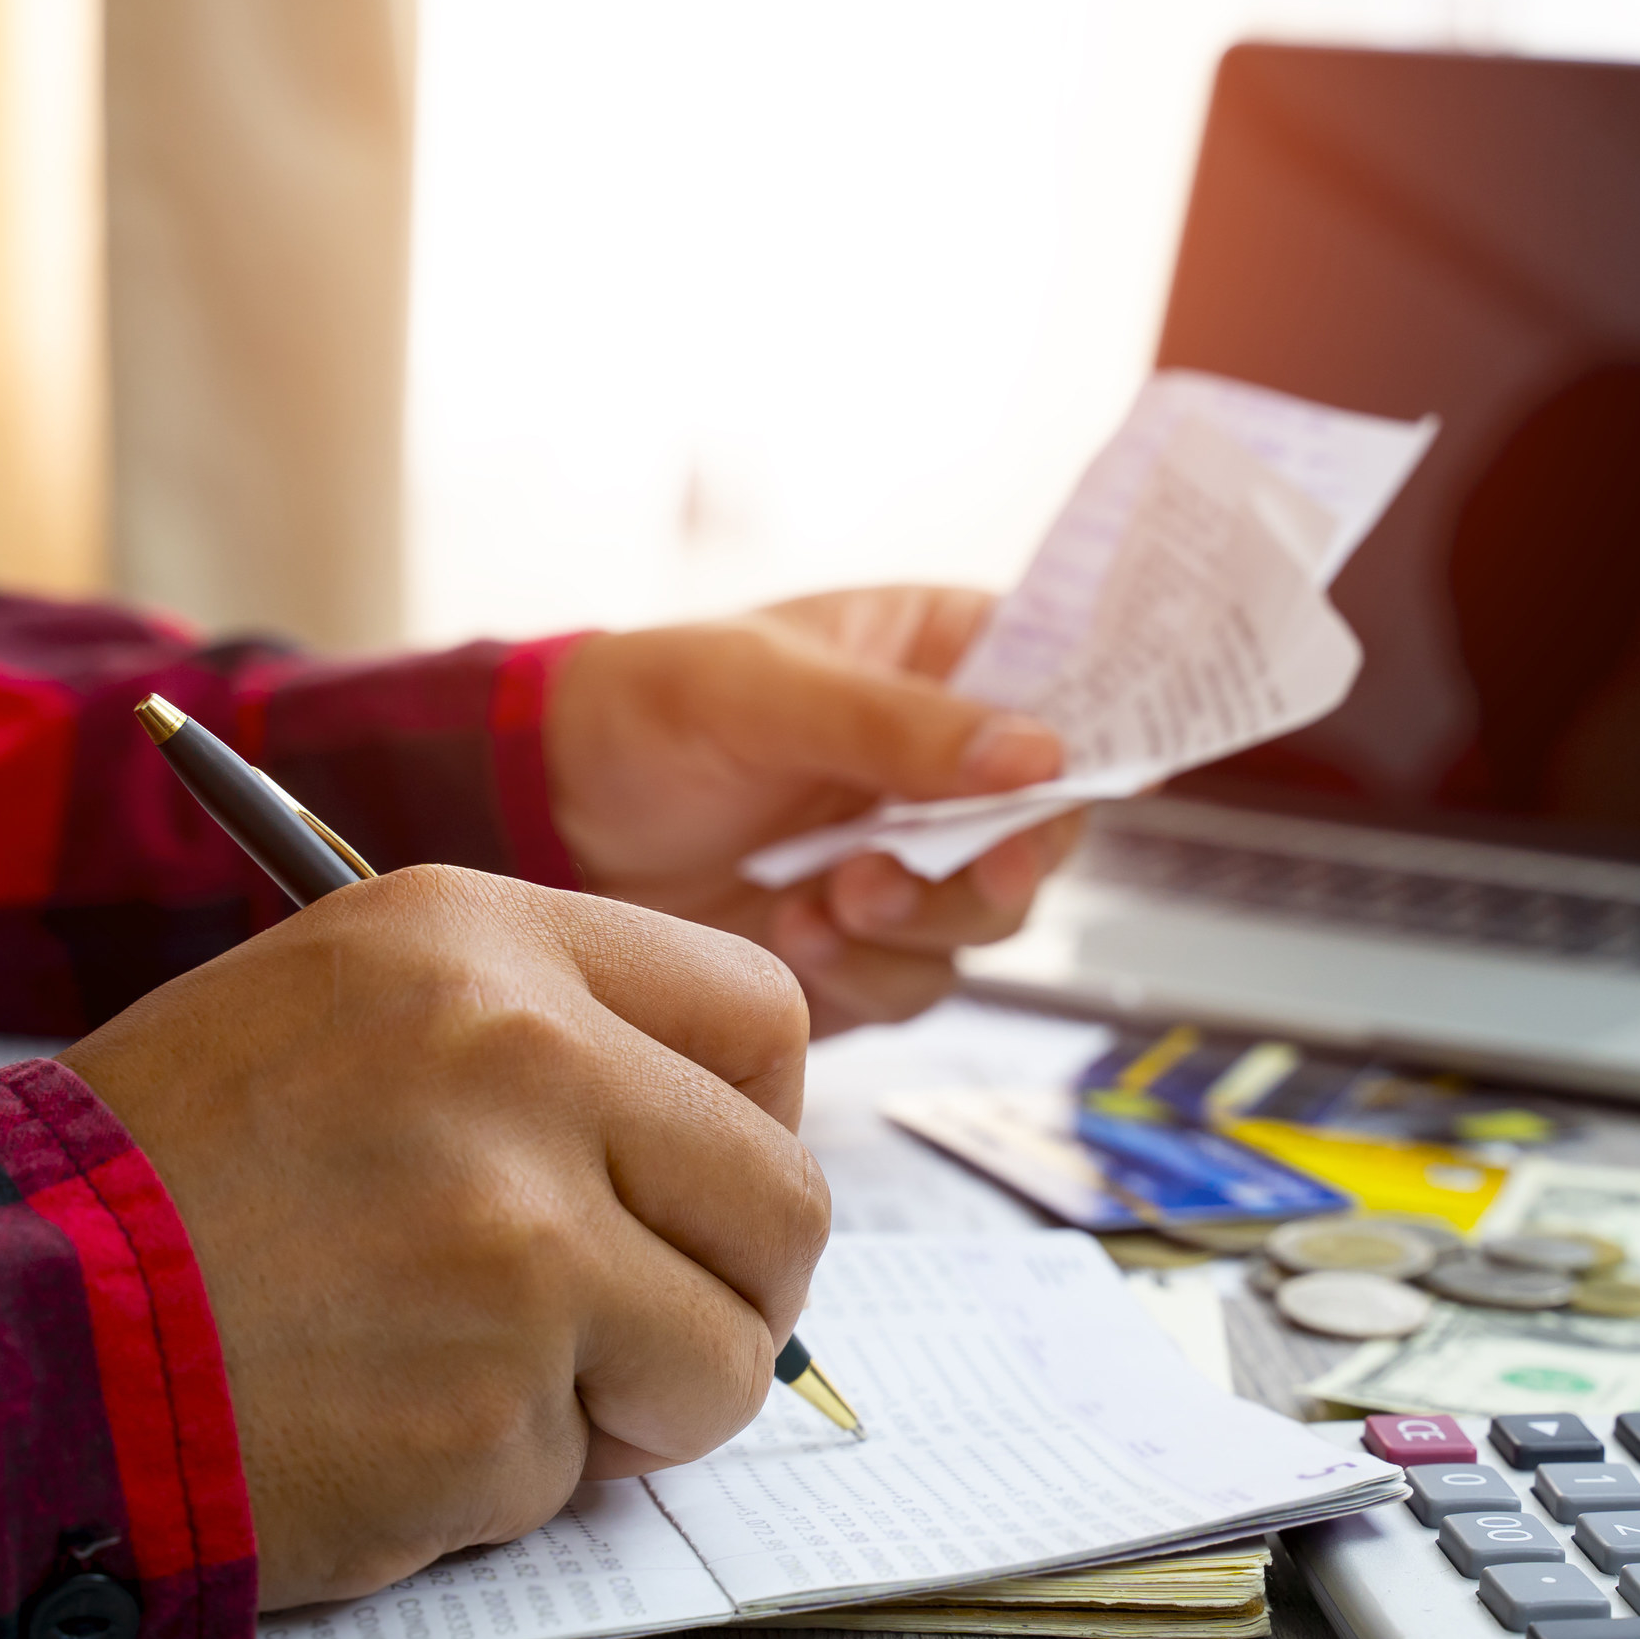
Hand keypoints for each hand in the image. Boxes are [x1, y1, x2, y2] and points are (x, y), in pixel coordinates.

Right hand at [59, 866, 827, 1609]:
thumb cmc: (161, 1186)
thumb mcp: (344, 1017)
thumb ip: (539, 1053)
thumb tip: (715, 1153)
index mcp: (484, 945)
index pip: (761, 1014)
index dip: (756, 1124)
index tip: (703, 1190)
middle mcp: (524, 1061)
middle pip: (782, 1200)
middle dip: (732, 1294)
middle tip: (640, 1336)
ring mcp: (519, 1235)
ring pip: (723, 1356)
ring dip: (636, 1406)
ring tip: (490, 1388)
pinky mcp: (491, 1399)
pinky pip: (587, 1469)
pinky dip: (509, 1482)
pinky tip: (384, 1432)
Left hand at [544, 585, 1084, 1035]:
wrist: (548, 822)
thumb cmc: (646, 710)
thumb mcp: (763, 691)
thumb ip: (898, 724)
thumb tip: (1042, 754)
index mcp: (950, 659)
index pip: (1075, 692)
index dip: (1091, 743)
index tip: (1057, 783)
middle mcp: (953, 766)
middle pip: (1047, 831)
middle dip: (984, 867)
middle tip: (902, 872)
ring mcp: (919, 859)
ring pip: (991, 919)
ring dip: (918, 924)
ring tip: (821, 901)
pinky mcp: (876, 945)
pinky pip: (920, 980)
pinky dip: (866, 971)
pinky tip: (792, 933)